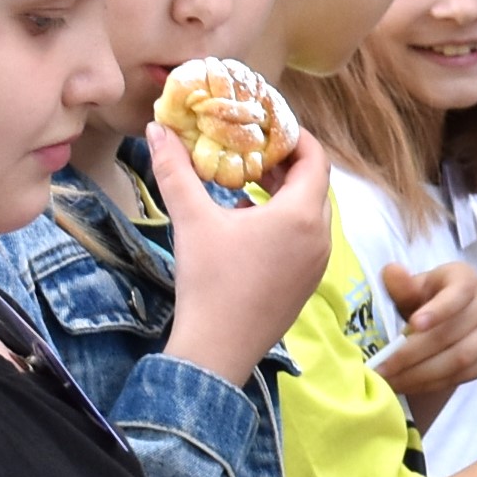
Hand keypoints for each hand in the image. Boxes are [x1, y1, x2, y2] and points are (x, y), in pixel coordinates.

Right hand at [156, 124, 335, 381]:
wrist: (217, 349)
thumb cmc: (209, 280)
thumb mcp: (192, 219)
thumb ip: (175, 169)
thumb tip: (156, 128)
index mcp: (301, 215)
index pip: (316, 158)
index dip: (295, 137)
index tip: (267, 127)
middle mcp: (320, 237)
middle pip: (315, 184)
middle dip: (288, 164)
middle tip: (254, 152)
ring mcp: (317, 264)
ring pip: (311, 213)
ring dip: (286, 194)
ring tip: (248, 184)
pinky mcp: (307, 284)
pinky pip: (306, 239)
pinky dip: (286, 222)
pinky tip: (249, 225)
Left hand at [373, 258, 476, 415]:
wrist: (456, 315)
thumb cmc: (431, 297)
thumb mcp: (416, 286)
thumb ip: (402, 284)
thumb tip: (392, 272)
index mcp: (467, 280)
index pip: (457, 295)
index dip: (437, 311)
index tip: (413, 324)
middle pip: (451, 334)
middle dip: (413, 353)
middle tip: (383, 366)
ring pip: (459, 360)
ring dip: (421, 374)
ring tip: (392, 381)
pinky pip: (463, 376)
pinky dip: (433, 384)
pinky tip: (409, 385)